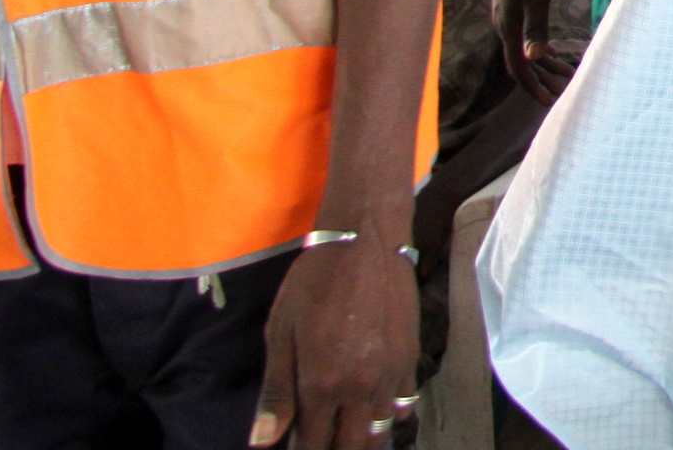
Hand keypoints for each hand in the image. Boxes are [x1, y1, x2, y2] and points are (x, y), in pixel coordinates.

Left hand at [250, 242, 418, 447]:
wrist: (364, 243)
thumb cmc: (312, 285)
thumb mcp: (281, 334)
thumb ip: (275, 392)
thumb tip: (262, 442)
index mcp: (322, 385)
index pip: (311, 445)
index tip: (294, 446)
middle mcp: (359, 388)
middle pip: (350, 446)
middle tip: (320, 440)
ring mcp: (390, 375)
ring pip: (380, 431)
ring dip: (361, 439)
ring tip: (345, 432)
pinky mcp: (410, 358)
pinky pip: (404, 403)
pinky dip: (389, 414)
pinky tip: (373, 407)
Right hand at [492, 0, 573, 102]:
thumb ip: (536, 26)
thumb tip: (532, 58)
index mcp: (508, 25)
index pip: (517, 65)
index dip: (532, 85)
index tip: (548, 102)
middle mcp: (505, 24)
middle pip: (522, 61)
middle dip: (541, 80)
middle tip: (562, 94)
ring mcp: (509, 14)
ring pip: (526, 48)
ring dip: (545, 64)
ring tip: (566, 77)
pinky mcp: (515, 4)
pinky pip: (528, 34)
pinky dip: (542, 46)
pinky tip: (555, 52)